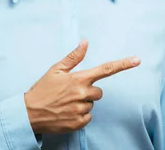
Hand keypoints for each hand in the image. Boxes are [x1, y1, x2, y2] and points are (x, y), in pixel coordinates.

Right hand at [24, 39, 140, 133]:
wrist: (27, 114)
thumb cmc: (41, 90)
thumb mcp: (55, 70)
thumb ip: (73, 57)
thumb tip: (85, 42)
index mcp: (79, 78)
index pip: (106, 69)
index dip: (123, 64)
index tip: (137, 60)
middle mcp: (83, 94)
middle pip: (99, 92)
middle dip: (89, 91)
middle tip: (71, 93)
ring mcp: (81, 109)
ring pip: (92, 105)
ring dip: (82, 104)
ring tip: (65, 103)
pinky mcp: (78, 122)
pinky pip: (87, 117)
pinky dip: (80, 116)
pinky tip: (67, 113)